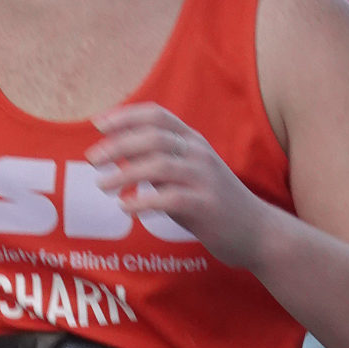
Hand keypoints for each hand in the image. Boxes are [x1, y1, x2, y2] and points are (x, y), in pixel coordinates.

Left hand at [89, 103, 271, 268]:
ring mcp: (204, 178)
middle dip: (117, 145)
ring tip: (102, 185)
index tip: (99, 125)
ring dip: (124, 174)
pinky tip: (126, 209)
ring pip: (158, 165)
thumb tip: (120, 157)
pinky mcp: (206, 205)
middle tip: (92, 159)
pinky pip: (168, 198)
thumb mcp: (188, 174)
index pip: (156, 115)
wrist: (257, 232)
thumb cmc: (214, 203)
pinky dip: (143, 201)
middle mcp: (199, 153)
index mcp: (193, 141)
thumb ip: (159, 163)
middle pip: (152, 137)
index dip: (125, 116)